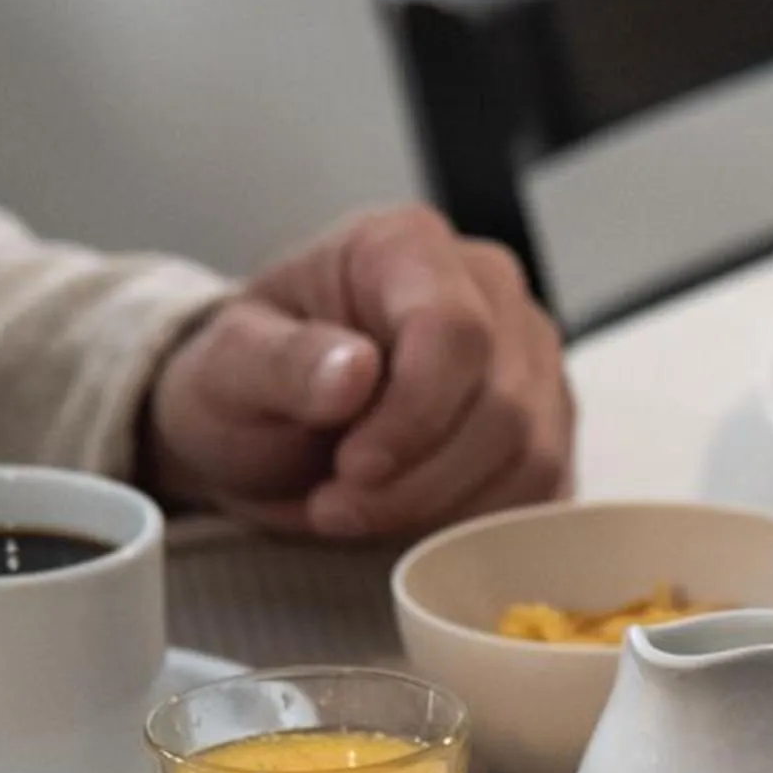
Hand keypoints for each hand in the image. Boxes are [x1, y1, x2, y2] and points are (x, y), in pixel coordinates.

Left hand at [140, 206, 572, 537]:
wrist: (269, 425)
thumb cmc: (250, 383)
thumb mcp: (227, 370)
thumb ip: (282, 363)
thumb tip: (354, 371)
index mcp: (407, 247)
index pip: (455, 330)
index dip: (414, 414)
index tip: (353, 468)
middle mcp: (490, 292)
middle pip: (503, 404)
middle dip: (418, 479)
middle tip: (337, 507)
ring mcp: (530, 360)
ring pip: (531, 456)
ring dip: (444, 510)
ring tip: (361, 515)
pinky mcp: (546, 426)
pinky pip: (543, 492)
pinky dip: (477, 525)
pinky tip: (410, 523)